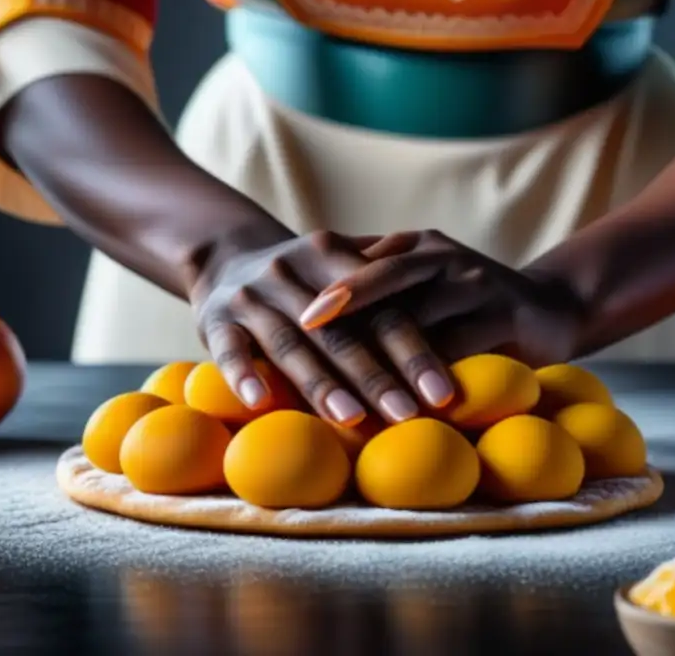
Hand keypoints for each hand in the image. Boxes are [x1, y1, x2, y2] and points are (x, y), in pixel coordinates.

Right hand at [189, 228, 456, 426]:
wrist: (226, 256)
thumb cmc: (305, 280)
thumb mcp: (340, 271)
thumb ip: (384, 299)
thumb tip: (459, 349)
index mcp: (333, 254)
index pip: (383, 308)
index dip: (415, 352)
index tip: (444, 394)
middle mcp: (292, 271)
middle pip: (343, 330)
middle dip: (379, 376)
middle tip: (409, 416)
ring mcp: (252, 295)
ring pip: (292, 343)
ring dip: (322, 384)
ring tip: (352, 419)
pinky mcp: (215, 319)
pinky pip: (231, 349)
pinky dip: (244, 374)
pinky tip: (261, 403)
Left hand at [298, 230, 587, 366]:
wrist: (553, 307)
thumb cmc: (471, 305)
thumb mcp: (426, 286)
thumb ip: (381, 288)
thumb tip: (311, 312)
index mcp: (418, 246)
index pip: (365, 262)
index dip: (330, 287)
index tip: (293, 313)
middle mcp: (443, 256)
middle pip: (387, 276)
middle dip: (345, 300)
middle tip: (303, 325)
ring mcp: (475, 280)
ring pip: (420, 315)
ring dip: (384, 351)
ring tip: (347, 374)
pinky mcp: (506, 311)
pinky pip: (461, 345)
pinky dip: (430, 373)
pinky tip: (405, 399)